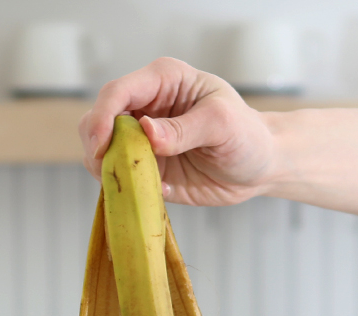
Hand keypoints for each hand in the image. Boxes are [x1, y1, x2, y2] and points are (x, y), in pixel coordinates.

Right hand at [79, 58, 278, 206]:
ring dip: (109, 171)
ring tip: (137, 183)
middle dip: (97, 146)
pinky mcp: (147, 170)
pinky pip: (121, 179)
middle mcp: (146, 107)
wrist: (259, 167)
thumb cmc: (247, 135)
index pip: (117, 92)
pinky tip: (158, 192)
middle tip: (113, 170)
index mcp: (162, 81)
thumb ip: (184, 128)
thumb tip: (146, 132)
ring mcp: (142, 141)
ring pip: (102, 152)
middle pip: (97, 120)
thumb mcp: (222, 124)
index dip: (101, 118)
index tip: (100, 147)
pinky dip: (127, 188)